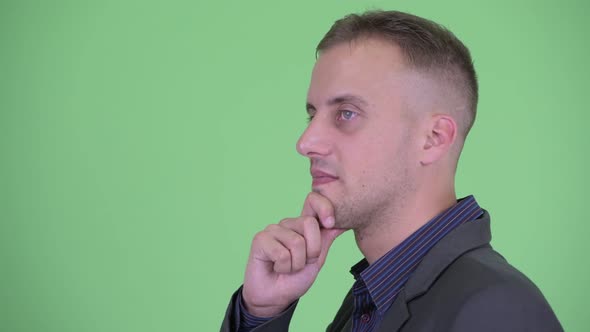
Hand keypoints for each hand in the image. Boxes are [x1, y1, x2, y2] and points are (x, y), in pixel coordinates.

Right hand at [241, 192, 345, 316]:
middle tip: (300, 263)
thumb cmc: (295, 278)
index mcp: (302, 225)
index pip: (313, 201)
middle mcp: (287, 224)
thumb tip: (342, 223)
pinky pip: (281, 253)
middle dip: (311, 251)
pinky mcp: (260, 239)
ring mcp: (273, 230)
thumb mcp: (317, 259)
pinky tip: (275, 268)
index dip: (324, 207)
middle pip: (309, 224)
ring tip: (286, 267)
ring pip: (296, 242)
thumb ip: (326, 239)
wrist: (276, 298)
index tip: (330, 223)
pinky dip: (283, 267)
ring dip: (295, 264)